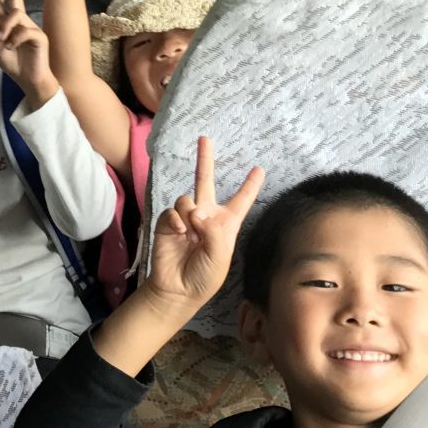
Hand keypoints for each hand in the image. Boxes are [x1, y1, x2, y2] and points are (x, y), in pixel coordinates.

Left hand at [0, 0, 53, 104]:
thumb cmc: (14, 65)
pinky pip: (24, 30)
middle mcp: (20, 23)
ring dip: (5, 27)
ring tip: (1, 41)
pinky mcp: (39, 35)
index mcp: (8, 26)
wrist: (28, 80)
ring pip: (16, 15)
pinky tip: (11, 48)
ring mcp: (31, 27)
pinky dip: (14, 39)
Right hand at [144, 137, 264, 310]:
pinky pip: (172, 210)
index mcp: (226, 225)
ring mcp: (185, 218)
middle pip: (205, 182)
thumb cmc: (205, 276)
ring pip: (187, 198)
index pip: (241, 200)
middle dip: (205, 160)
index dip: (250, 185)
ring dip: (190, 211)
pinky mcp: (168, 223)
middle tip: (204, 139)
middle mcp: (206, 216)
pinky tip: (178, 232)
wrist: (177, 289)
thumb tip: (196, 212)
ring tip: (190, 230)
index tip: (259, 169)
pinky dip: (175, 219)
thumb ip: (213, 231)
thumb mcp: (220, 256)